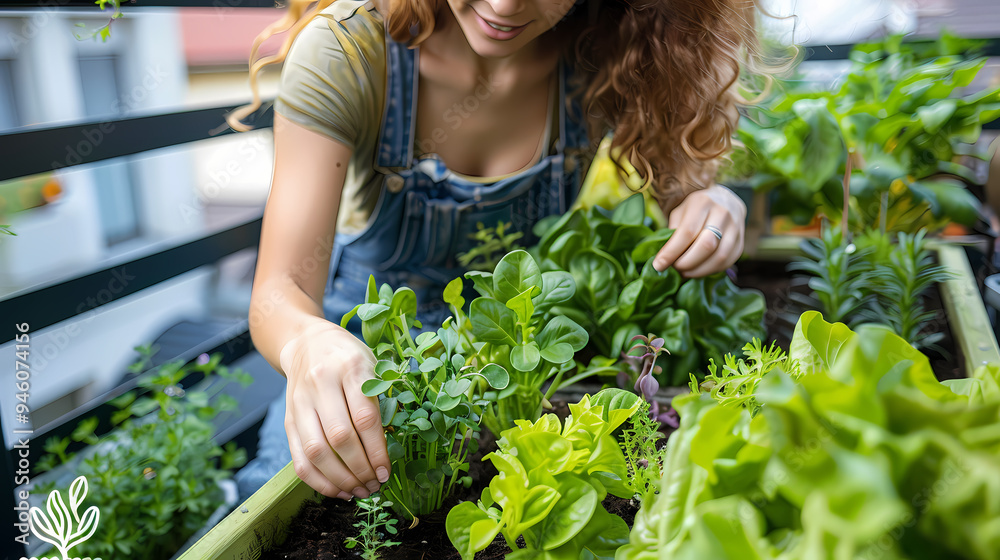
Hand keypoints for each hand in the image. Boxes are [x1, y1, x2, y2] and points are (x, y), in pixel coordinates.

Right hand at [279, 321, 389, 499]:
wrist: (307, 342)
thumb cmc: (348, 357)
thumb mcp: (372, 366)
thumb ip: (380, 400)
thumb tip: (390, 449)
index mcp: (350, 367)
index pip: (365, 418)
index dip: (377, 451)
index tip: (387, 472)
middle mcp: (321, 383)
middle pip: (340, 437)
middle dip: (360, 469)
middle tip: (375, 485)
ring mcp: (300, 402)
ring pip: (317, 450)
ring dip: (339, 479)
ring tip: (359, 491)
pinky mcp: (287, 418)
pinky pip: (298, 456)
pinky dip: (317, 480)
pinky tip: (336, 490)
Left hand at [652, 184, 745, 277]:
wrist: (725, 202)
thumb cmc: (696, 209)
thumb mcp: (680, 212)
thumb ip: (673, 231)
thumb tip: (664, 257)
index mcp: (703, 202)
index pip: (687, 232)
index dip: (671, 252)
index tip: (658, 265)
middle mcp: (723, 213)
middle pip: (706, 246)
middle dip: (686, 263)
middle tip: (674, 268)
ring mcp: (736, 228)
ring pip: (719, 257)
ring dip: (698, 270)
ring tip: (685, 272)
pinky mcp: (741, 243)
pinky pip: (727, 263)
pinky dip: (710, 271)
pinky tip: (698, 270)